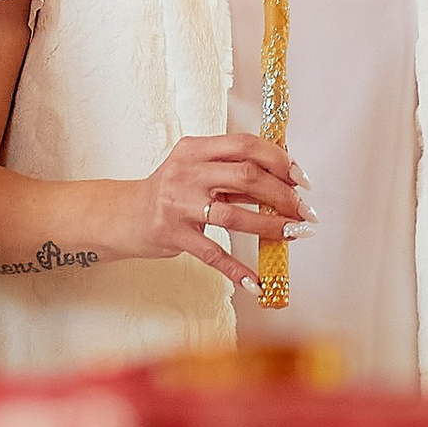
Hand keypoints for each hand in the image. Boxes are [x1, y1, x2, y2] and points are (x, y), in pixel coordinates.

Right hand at [126, 130, 310, 290]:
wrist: (124, 215)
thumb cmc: (168, 191)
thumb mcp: (195, 169)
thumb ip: (231, 171)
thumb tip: (283, 178)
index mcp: (195, 149)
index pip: (245, 145)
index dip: (279, 159)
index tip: (300, 178)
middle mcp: (187, 172)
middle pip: (246, 176)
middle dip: (283, 194)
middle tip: (303, 210)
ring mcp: (179, 204)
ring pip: (234, 215)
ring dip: (271, 226)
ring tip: (294, 234)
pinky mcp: (174, 235)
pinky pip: (212, 254)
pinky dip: (236, 270)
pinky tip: (256, 282)